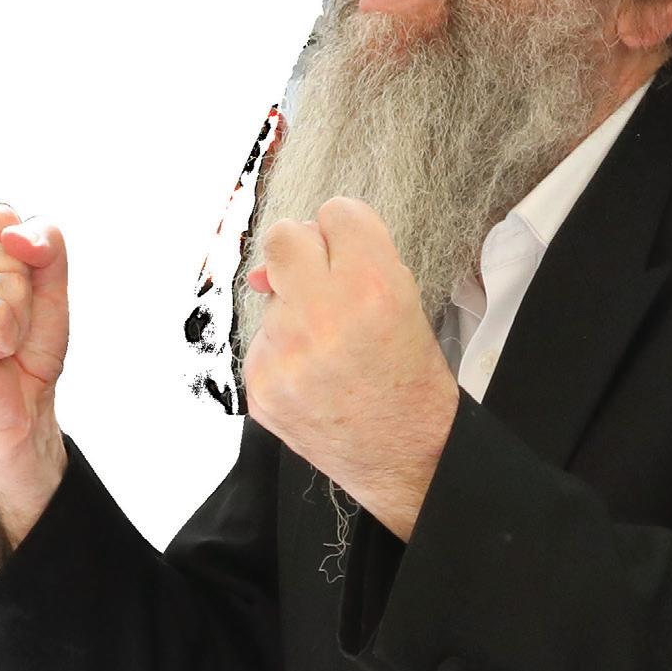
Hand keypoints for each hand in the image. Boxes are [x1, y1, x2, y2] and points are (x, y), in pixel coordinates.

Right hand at [0, 202, 68, 471]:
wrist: (26, 408)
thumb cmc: (28, 347)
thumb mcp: (49, 284)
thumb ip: (45, 244)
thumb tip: (16, 235)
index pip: (2, 217)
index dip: (28, 258)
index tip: (16, 295)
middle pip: (9, 250)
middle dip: (26, 294)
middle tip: (8, 328)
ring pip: (8, 282)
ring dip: (19, 320)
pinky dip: (8, 338)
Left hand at [243, 197, 458, 533]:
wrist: (408, 458)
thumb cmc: (411, 378)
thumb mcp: (405, 303)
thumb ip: (354, 262)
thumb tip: (272, 263)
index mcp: (373, 287)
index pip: (337, 212)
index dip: (347, 233)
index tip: (352, 252)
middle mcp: (324, 315)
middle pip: (284, 237)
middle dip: (303, 253)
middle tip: (324, 284)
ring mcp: (285, 353)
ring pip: (271, 293)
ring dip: (294, 310)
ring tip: (331, 349)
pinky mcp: (260, 385)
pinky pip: (260, 340)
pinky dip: (283, 351)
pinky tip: (314, 376)